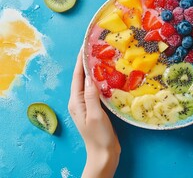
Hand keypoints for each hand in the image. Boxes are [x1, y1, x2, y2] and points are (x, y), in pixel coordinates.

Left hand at [68, 50, 120, 177]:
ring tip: (101, 58)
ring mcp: (87, 104)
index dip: (80, 61)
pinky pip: (96, 90)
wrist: (103, 153)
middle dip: (86, 63)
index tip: (84, 46)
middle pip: (81, 78)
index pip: (77, 77)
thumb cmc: (99, 136)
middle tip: (95, 49)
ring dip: (93, 71)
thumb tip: (89, 77)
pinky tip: (108, 76)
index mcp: (76, 102)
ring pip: (89, 83)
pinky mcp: (95, 108)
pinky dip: (100, 81)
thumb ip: (91, 96)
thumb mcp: (95, 115)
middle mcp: (79, 101)